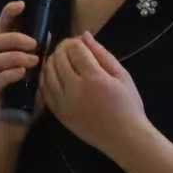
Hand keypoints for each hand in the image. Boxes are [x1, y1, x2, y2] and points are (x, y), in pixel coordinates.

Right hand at [0, 1, 40, 126]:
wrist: (15, 127)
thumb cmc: (28, 98)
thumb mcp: (38, 74)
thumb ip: (40, 55)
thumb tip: (51, 35)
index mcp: (5, 53)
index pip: (2, 28)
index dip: (8, 13)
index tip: (22, 5)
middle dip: (14, 38)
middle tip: (34, 44)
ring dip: (15, 56)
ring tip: (33, 62)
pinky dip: (10, 74)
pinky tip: (23, 74)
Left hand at [41, 32, 148, 158]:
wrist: (124, 137)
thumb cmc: (128, 105)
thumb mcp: (122, 75)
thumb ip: (102, 54)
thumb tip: (84, 35)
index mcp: (94, 78)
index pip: (74, 49)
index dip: (75, 41)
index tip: (79, 42)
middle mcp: (75, 90)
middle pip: (58, 59)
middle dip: (62, 48)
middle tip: (70, 49)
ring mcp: (64, 103)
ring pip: (47, 73)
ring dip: (52, 61)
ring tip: (62, 60)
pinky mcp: (59, 114)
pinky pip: (44, 91)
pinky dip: (46, 78)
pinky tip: (54, 75)